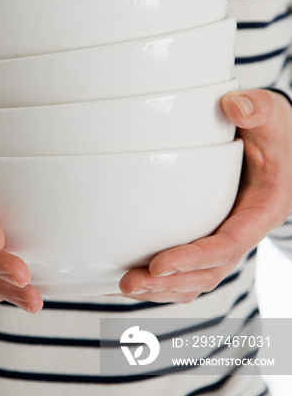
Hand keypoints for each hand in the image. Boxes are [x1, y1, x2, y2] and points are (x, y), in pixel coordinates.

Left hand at [115, 89, 291, 302]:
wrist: (275, 140)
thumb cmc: (272, 129)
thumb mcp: (272, 115)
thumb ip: (257, 109)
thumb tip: (233, 106)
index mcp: (263, 210)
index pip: (227, 245)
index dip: (193, 259)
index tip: (157, 266)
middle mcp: (244, 231)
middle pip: (208, 273)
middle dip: (169, 284)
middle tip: (127, 283)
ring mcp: (226, 236)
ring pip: (197, 278)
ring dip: (161, 289)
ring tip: (121, 286)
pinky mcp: (210, 233)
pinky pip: (188, 267)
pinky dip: (162, 279)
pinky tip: (129, 278)